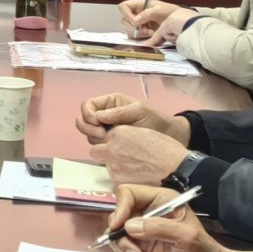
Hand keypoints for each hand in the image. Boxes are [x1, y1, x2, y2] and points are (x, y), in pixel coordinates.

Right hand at [75, 93, 190, 147]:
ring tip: (110, 141)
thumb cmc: (155, 120)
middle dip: (88, 127)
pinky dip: (101, 147)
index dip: (88, 114)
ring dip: (95, 138)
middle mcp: (105, 116)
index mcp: (110, 103)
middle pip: (83, 120)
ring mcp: (107, 131)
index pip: (88, 106)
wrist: (169, 138)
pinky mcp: (111, 144)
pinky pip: (98, 146)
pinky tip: (112, 148)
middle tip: (102, 134)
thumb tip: (98, 116)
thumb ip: (119, 112)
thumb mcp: (138, 111)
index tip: (97, 122)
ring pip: (89, 135)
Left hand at [88, 122, 191, 186]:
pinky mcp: (117, 183)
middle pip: (97, 152)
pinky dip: (122, 183)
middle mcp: (111, 148)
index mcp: (119, 133)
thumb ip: (127, 137)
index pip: (104, 138)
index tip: (121, 149)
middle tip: (121, 161)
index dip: (112, 144)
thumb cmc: (167, 151)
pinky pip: (113, 183)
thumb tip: (121, 144)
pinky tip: (136, 181)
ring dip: (115, 170)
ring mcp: (113, 166)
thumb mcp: (144, 133)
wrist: (178, 169)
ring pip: (106, 168)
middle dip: (105, 156)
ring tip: (135, 172)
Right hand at [115, 202, 252, 251]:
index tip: (119, 227)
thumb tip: (128, 226)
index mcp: (161, 202)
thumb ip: (159, 228)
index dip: (120, 208)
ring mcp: (143, 235)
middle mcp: (148, 215)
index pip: (129, 194)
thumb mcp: (187, 237)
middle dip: (123, 239)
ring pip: (118, 240)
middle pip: (118, 219)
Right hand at [123, 0, 189, 42]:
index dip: (126, 14)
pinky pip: (135, 37)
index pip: (123, 7)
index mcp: (139, 5)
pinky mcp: (142, 32)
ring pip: (129, 30)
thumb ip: (147, 14)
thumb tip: (135, 21)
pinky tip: (152, 35)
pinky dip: (142, 38)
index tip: (135, 21)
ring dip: (139, 33)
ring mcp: (139, 24)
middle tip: (145, 29)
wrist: (180, 22)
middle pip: (124, 21)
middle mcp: (137, 14)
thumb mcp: (160, 10)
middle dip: (134, 27)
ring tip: (151, 32)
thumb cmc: (171, 13)